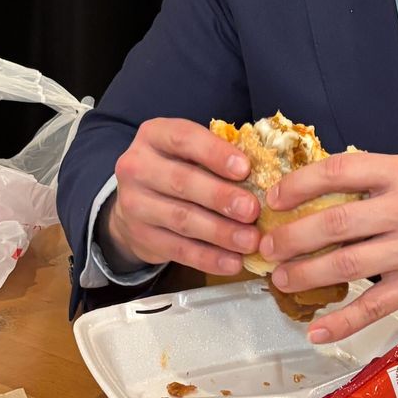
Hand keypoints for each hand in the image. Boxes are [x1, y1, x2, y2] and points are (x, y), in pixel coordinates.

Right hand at [101, 118, 259, 276]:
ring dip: (220, 232)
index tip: (245, 169)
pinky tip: (232, 262)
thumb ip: (217, 156)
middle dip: (221, 197)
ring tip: (250, 241)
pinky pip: (178, 249)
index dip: (215, 153)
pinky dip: (208, 258)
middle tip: (253, 211)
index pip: (183, 139)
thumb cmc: (176, 169)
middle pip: (182, 181)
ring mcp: (133, 204)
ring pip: (181, 219)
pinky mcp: (140, 237)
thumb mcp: (188, 151)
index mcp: (153, 135)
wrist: (135, 203)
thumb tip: (264, 170)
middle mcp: (136, 167)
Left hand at [259, 153, 397, 344]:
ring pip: (346, 264)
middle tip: (267, 244)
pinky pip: (373, 307)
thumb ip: (377, 178)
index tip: (275, 197)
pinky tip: (317, 329)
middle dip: (292, 236)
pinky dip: (341, 321)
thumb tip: (322, 188)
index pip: (340, 171)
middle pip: (335, 222)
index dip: (300, 184)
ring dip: (305, 273)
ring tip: (282, 278)